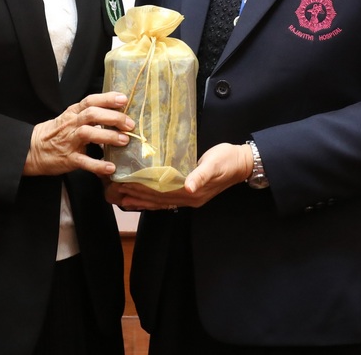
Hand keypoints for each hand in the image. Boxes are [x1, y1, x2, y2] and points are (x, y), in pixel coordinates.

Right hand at [24, 92, 133, 176]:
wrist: (32, 149)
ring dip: (108, 136)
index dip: (107, 98)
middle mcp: (71, 124)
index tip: (123, 99)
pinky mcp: (68, 159)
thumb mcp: (70, 119)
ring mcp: (69, 141)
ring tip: (124, 140)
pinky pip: (84, 161)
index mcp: (73, 113)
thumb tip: (117, 113)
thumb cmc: (57, 133)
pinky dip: (98, 165)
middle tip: (130, 124)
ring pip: (88, 134)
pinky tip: (110, 167)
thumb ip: (90, 115)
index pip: (90, 101)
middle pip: (92, 115)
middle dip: (113, 118)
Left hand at [115, 142, 253, 209]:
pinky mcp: (191, 192)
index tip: (127, 185)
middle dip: (138, 195)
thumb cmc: (228, 160)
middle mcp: (189, 198)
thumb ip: (201, 175)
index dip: (144, 190)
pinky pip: (168, 198)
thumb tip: (189, 186)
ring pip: (161, 201)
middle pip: (158, 199)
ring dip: (143, 199)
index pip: (162, 193)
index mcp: (193, 193)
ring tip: (124, 197)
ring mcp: (190, 197)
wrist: (242, 163)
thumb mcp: (214, 164)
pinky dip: (155, 199)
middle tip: (117, 190)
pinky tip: (145, 198)